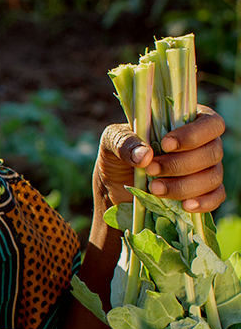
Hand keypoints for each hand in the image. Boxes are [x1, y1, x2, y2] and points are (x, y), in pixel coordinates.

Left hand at [95, 105, 225, 212]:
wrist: (116, 187)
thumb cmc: (119, 154)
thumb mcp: (112, 142)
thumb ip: (124, 142)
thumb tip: (144, 155)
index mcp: (187, 122)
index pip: (209, 122)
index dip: (193, 134)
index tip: (166, 145)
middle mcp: (203, 144)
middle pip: (212, 151)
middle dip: (180, 164)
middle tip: (151, 169)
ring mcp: (206, 169)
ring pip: (213, 176)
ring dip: (184, 185)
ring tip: (154, 189)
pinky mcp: (204, 192)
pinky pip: (216, 196)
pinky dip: (203, 202)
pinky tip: (185, 205)